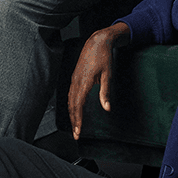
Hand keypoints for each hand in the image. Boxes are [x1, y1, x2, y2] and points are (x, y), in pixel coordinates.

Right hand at [67, 23, 128, 137]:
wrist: (96, 42)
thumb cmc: (103, 57)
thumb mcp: (108, 75)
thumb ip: (105, 92)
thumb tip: (107, 108)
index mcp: (83, 82)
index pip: (78, 106)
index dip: (78, 120)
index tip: (79, 131)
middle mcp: (76, 82)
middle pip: (72, 106)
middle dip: (74, 121)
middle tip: (76, 135)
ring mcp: (74, 79)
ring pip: (70, 101)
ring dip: (72, 114)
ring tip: (75, 126)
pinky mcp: (75, 77)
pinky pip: (70, 94)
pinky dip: (71, 105)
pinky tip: (74, 110)